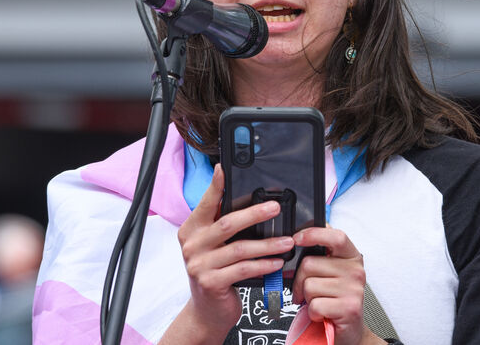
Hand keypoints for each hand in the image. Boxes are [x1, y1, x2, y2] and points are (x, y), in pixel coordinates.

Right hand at [174, 164, 295, 339]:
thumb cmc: (216, 273)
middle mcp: (192, 244)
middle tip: (276, 207)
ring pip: (240, 248)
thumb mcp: (215, 246)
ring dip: (268, 244)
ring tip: (287, 241)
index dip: (215, 186)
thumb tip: (252, 203)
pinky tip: (277, 262)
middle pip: (227, 223)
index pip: (206, 203)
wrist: (207, 311)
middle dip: (255, 213)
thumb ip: (224, 226)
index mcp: (192, 229)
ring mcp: (199, 264)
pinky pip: (243, 269)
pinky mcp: (210, 283)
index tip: (224, 169)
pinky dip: (263, 265)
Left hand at [291, 227, 381, 344]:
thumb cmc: (335, 299)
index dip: (313, 233)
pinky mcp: (348, 308)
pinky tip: (323, 314)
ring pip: (309, 285)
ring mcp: (353, 289)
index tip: (297, 238)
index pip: (335, 236)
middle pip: (309, 264)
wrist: (349, 331)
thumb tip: (293, 243)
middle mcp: (355, 271)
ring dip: (307, 298)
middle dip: (299, 280)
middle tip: (306, 291)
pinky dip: (312, 313)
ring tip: (319, 302)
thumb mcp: (330, 273)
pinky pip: (315, 305)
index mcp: (351, 257)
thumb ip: (318, 256)